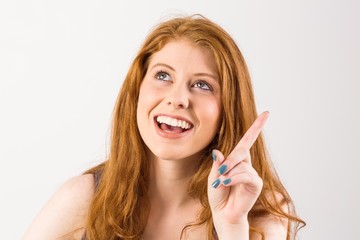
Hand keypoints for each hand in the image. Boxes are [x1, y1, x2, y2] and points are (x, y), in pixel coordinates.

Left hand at [208, 111, 268, 235]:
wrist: (223, 213)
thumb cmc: (218, 194)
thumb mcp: (214, 176)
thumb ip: (218, 164)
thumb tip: (218, 152)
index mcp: (236, 160)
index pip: (247, 140)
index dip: (256, 127)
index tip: (266, 113)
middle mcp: (246, 164)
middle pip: (240, 151)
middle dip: (228, 162)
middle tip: (220, 175)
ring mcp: (252, 174)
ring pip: (241, 165)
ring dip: (229, 174)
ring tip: (221, 184)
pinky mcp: (256, 184)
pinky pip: (245, 175)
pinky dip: (234, 179)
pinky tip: (226, 184)